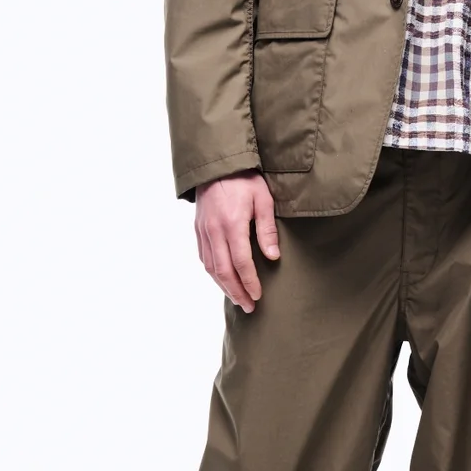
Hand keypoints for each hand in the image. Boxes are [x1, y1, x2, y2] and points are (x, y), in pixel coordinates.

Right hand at [193, 172, 279, 311]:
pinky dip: (213, 272)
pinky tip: (222, 280)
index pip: (241, 262)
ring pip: (210, 267)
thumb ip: (267, 229)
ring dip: (223, 286)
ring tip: (237, 299)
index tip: (258, 295)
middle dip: (236, 291)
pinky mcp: (198, 229)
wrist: (216, 164)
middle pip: (223, 270)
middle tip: (248, 306)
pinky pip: (203, 257)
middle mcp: (214, 230)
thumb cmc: (244, 179)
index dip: (249, 282)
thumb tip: (272, 256)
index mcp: (232, 224)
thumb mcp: (263, 199)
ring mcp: (203, 230)